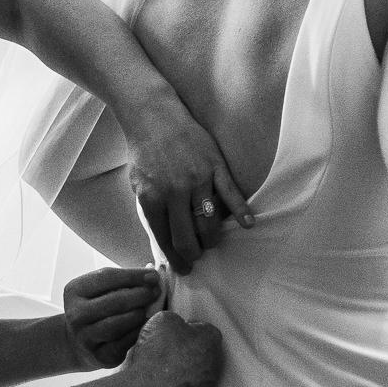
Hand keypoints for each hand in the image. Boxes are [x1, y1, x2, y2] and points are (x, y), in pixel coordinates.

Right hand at [62, 267, 163, 369]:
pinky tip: (144, 325)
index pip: (107, 277)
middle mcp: (76, 314)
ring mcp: (85, 337)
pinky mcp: (99, 357)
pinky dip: (138, 332)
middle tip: (155, 292)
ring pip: (118, 324)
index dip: (133, 275)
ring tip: (148, 309)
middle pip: (114, 301)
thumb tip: (152, 275)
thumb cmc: (97, 310)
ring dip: (139, 315)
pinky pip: (124, 343)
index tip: (153, 275)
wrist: (78, 343)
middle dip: (141, 295)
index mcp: (75, 291)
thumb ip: (123, 281)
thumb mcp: (100, 290)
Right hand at [120, 310, 224, 386]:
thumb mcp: (162, 319)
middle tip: (166, 347)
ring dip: (183, 368)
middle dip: (187, 349)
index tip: (174, 330)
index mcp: (210, 339)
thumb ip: (175, 319)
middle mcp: (214, 363)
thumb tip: (173, 324)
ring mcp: (205, 385)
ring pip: (196, 372)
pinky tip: (161, 382)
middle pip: (202, 351)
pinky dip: (176, 386)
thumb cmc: (157, 353)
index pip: (204, 328)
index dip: (187, 327)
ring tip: (161, 366)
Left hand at [121, 94, 252, 273]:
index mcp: (152, 198)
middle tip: (196, 258)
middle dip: (194, 254)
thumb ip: (152, 212)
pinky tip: (249, 224)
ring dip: (212, 239)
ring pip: (210, 222)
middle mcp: (175, 192)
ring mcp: (197, 179)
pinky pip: (231, 193)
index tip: (182, 269)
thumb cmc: (145, 153)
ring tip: (210, 243)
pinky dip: (242, 211)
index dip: (175, 259)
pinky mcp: (215, 166)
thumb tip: (164, 241)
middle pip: (189, 237)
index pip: (166, 239)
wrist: (154, 116)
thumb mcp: (138, 185)